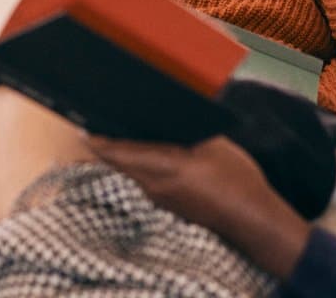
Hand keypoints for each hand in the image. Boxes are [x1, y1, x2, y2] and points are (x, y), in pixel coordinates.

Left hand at [86, 133, 310, 279]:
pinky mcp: (168, 206)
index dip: (101, 141)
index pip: (121, 153)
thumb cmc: (234, 178)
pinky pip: (143, 183)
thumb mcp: (213, 143)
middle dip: (107, 147)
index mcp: (165, 167)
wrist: (250, 217)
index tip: (85, 128)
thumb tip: (165, 118)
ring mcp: (160, 200)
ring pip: (131, 175)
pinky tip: (143, 156)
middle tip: (99, 126)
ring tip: (118, 136)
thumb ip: (185, 131)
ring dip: (122, 159)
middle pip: (120, 165)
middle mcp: (155, 187)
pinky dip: (136, 169)